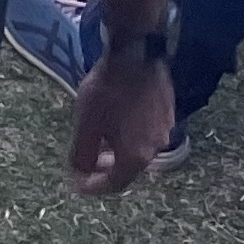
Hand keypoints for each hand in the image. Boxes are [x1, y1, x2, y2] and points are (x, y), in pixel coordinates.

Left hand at [67, 50, 174, 194]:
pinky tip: (114, 123)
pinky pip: (145, 135)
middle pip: (129, 169)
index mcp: (136, 156)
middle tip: (85, 163)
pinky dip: (127, 138)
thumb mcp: (86, 123)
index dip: (94, 186)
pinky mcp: (166, 115)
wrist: (136, 57)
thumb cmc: (107, 92)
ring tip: (98, 143)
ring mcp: (165, 131)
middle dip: (105, 169)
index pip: (116, 184)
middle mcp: (155, 148)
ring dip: (116, 152)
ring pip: (138, 151)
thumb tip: (78, 173)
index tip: (77, 184)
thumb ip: (82, 152)